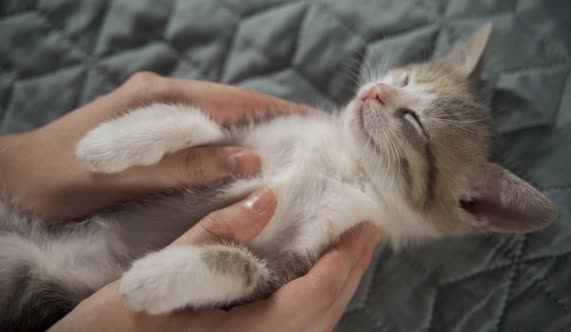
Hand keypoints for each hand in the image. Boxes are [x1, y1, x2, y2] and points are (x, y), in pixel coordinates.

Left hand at [0, 72, 313, 220]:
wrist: (17, 179)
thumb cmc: (63, 177)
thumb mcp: (126, 175)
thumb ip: (187, 166)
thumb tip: (250, 159)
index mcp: (157, 98)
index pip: (230, 99)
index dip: (275, 109)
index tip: (313, 120)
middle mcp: (161, 95)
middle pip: (230, 102)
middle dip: (272, 117)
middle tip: (311, 138)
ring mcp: (156, 108)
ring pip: (218, 116)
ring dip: (252, 130)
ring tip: (290, 147)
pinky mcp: (152, 126)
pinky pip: (202, 130)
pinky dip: (228, 141)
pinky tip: (244, 156)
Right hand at [49, 188, 382, 331]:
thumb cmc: (106, 331)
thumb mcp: (156, 280)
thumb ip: (213, 239)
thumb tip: (266, 197)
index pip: (313, 297)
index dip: (345, 258)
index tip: (366, 222)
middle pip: (324, 313)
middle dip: (350, 270)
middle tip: (367, 229)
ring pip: (314, 326)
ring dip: (335, 286)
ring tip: (345, 248)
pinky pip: (296, 331)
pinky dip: (313, 301)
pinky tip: (308, 278)